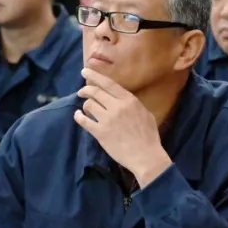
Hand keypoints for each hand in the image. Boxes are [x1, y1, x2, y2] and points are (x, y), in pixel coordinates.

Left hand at [74, 68, 171, 185]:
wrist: (146, 156)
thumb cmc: (149, 136)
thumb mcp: (145, 113)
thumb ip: (132, 104)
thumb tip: (121, 98)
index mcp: (129, 100)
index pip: (108, 83)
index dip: (94, 76)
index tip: (85, 71)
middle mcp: (117, 107)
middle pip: (95, 92)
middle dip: (85, 89)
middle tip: (81, 91)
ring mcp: (107, 120)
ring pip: (89, 104)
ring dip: (85, 105)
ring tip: (86, 108)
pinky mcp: (100, 133)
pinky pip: (84, 121)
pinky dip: (79, 116)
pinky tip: (78, 115)